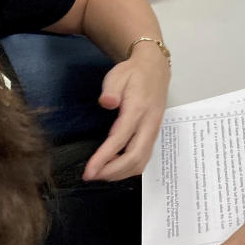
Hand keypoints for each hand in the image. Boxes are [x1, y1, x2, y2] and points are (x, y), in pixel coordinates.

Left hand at [82, 40, 171, 180]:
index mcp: (138, 109)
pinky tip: (114, 165)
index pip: (120, 139)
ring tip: (101, 172)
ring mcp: (154, 130)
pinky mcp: (154, 134)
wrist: (155, 68)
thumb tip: (106, 103)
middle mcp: (149, 123)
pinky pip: (144, 158)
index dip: (104, 158)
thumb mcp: (118, 74)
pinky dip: (129, 168)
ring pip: (142, 161)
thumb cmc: (133, 73)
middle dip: (112, 172)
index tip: (88, 172)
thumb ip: (111, 89)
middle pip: (134, 157)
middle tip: (91, 175)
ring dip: (121, 172)